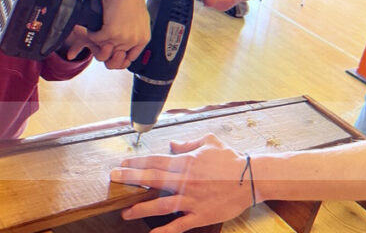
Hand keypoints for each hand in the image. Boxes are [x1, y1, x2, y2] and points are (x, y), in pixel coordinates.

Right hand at [86, 0, 149, 68]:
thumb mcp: (138, 20)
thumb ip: (133, 34)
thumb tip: (122, 45)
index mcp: (143, 39)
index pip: (130, 59)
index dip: (118, 58)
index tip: (110, 52)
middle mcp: (134, 40)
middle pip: (114, 56)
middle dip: (104, 49)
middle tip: (98, 41)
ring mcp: (123, 38)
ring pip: (103, 49)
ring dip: (95, 42)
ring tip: (92, 33)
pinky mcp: (111, 32)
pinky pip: (95, 39)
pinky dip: (90, 34)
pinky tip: (89, 28)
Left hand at [110, 134, 253, 232]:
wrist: (252, 178)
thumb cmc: (231, 159)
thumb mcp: (210, 142)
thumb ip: (189, 143)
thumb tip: (172, 144)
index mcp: (186, 162)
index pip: (155, 161)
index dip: (136, 163)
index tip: (121, 164)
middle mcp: (186, 180)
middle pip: (152, 179)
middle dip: (130, 179)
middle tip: (113, 179)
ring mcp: (192, 199)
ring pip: (161, 205)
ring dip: (141, 209)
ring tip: (125, 213)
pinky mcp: (200, 215)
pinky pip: (179, 225)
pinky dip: (165, 231)